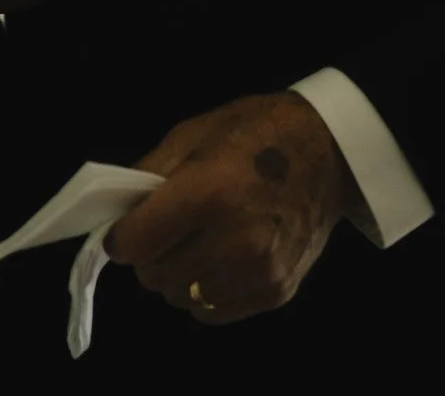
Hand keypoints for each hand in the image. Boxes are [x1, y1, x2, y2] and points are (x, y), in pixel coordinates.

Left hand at [106, 93, 359, 325]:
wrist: (328, 151)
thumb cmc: (255, 132)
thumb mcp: (193, 133)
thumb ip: (149, 175)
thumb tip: (116, 216)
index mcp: (209, 191)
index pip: (136, 243)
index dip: (121, 236)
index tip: (125, 228)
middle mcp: (235, 239)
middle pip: (154, 275)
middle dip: (150, 254)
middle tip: (167, 228)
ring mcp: (258, 272)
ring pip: (180, 298)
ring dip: (178, 275)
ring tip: (198, 240)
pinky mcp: (275, 292)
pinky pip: (211, 312)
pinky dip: (205, 291)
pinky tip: (221, 257)